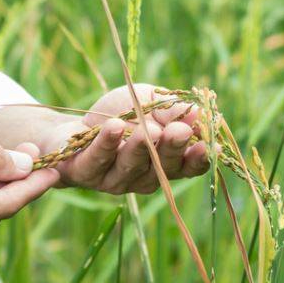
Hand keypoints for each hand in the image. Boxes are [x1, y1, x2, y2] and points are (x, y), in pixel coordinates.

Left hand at [34, 84, 212, 193]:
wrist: (70, 127)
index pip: (188, 167)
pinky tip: (114, 126)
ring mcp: (114, 179)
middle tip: (180, 131)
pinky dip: (107, 143)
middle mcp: (143, 177)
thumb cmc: (117, 114)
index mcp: (164, 164)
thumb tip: (198, 111)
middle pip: (162, 168)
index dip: (200, 158)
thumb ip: (172, 109)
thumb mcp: (148, 102)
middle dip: (172, 149)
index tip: (212, 145)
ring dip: (140, 147)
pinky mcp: (86, 173)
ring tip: (148, 129)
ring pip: (131, 166)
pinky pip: (98, 159)